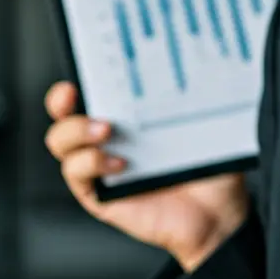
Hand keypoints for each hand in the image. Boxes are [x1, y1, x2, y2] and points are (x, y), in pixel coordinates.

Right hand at [44, 81, 249, 270]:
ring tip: (105, 131)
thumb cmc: (210, 165)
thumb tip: (196, 66)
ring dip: (75, 132)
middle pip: (64, 114)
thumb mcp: (205, 121)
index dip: (79, 78)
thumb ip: (194, 96)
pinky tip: (119, 163)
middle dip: (61, 101)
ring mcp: (101, 167)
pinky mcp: (100, 196)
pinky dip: (91, 165)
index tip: (80, 68)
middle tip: (75, 96)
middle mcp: (110, 138)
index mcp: (130, 115)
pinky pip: (78, 177)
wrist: (217, 213)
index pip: (91, 91)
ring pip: (61, 143)